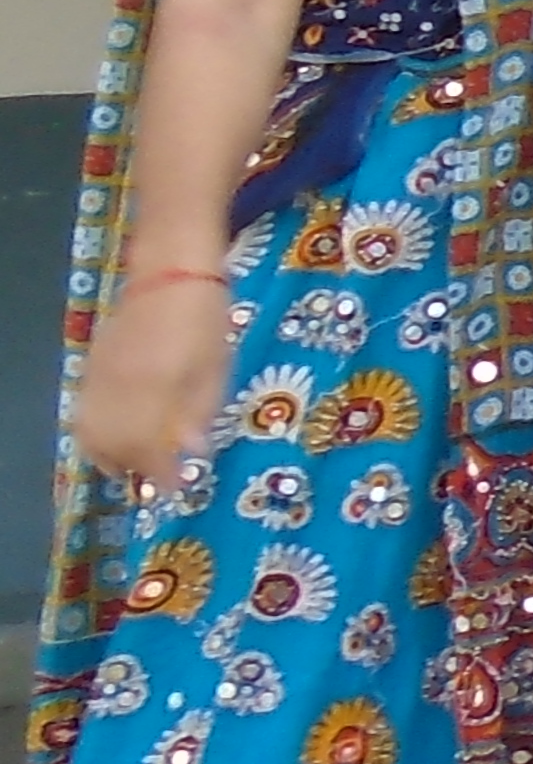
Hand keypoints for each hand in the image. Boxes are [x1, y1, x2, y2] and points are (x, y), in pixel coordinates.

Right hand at [69, 273, 228, 486]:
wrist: (170, 274)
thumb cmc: (207, 319)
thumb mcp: (217, 366)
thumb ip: (201, 411)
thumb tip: (192, 452)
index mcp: (158, 385)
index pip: (150, 445)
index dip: (161, 473)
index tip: (176, 489)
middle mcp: (121, 386)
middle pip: (115, 444)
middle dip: (136, 468)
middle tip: (158, 479)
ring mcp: (101, 377)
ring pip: (92, 433)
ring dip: (112, 456)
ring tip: (137, 464)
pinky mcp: (91, 367)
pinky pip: (85, 413)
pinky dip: (98, 434)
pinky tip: (118, 439)